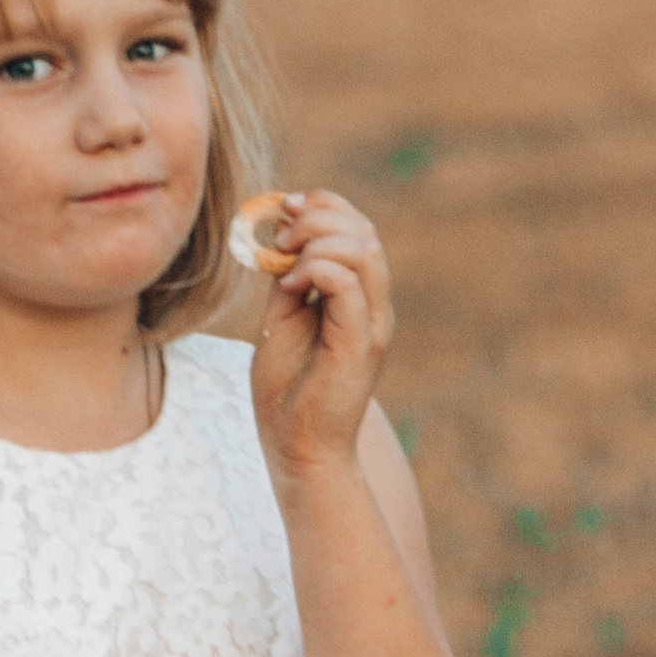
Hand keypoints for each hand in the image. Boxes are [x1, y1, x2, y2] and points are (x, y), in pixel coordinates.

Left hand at [248, 191, 392, 491]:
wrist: (298, 450)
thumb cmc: (288, 392)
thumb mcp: (281, 318)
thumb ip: (288, 278)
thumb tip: (282, 238)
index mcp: (359, 298)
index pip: (357, 228)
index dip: (323, 205)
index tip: (284, 209)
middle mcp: (375, 308)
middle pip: (364, 231)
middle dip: (317, 218)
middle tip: (280, 239)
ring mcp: (373, 325)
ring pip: (363, 249)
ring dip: (316, 242)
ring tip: (284, 266)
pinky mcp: (361, 344)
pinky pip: (347, 282)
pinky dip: (314, 269)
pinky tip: (287, 287)